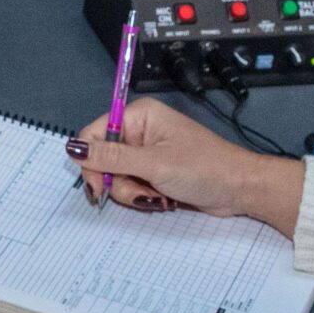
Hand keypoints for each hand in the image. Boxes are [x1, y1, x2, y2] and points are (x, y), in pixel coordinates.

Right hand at [65, 98, 303, 233]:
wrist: (240, 189)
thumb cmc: (206, 168)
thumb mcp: (154, 164)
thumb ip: (111, 157)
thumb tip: (74, 147)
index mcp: (140, 116)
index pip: (94, 134)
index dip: (91, 162)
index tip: (99, 186)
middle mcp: (140, 131)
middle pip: (103, 159)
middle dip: (119, 182)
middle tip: (143, 190)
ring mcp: (147, 153)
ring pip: (117, 177)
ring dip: (135, 192)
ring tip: (160, 194)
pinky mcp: (154, 171)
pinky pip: (133, 186)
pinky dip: (144, 196)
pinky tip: (164, 197)